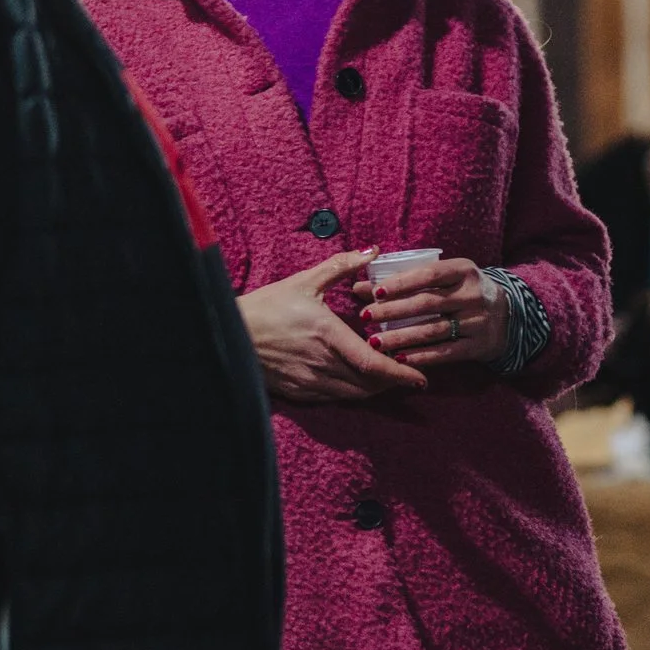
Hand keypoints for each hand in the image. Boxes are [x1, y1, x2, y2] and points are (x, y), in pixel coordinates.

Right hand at [239, 252, 426, 404]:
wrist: (228, 332)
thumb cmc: (266, 306)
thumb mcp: (304, 282)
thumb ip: (341, 267)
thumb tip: (371, 251)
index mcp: (329, 335)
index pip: (374, 364)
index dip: (401, 374)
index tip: (421, 378)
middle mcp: (323, 363)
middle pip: (370, 385)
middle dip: (392, 382)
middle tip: (408, 374)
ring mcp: (310, 381)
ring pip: (354, 395)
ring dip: (374, 389)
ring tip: (386, 378)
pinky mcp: (299, 391)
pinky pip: (334, 398)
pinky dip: (351, 392)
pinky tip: (355, 382)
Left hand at [354, 258, 508, 367]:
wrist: (508, 316)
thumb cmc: (461, 291)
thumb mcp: (443, 279)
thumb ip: (404, 281)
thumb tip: (358, 286)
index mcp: (463, 270)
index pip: (429, 274)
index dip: (401, 283)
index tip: (375, 291)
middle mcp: (473, 294)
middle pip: (427, 303)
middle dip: (393, 311)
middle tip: (366, 317)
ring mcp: (478, 321)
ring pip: (433, 331)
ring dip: (401, 337)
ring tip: (375, 342)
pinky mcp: (479, 346)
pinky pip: (445, 353)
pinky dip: (421, 356)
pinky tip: (399, 359)